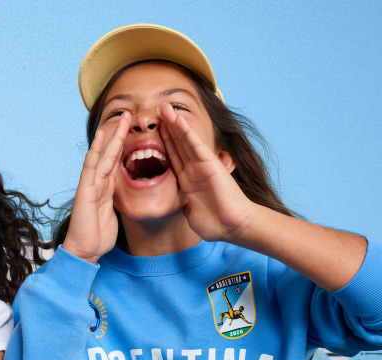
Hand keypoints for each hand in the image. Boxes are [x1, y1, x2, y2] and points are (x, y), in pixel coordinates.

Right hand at [63, 112, 129, 262]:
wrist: (85, 251)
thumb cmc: (98, 237)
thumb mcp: (115, 216)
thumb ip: (118, 203)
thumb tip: (127, 198)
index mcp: (106, 189)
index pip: (116, 162)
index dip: (124, 146)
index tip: (134, 132)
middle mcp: (98, 183)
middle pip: (110, 154)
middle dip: (119, 135)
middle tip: (128, 116)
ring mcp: (91, 185)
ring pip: (103, 156)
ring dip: (111, 137)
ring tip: (120, 119)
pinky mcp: (85, 190)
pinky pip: (90, 167)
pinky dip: (95, 151)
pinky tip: (100, 137)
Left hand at [160, 104, 255, 242]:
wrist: (232, 226)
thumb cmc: (215, 224)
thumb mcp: (192, 213)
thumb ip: (185, 205)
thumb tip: (180, 205)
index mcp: (187, 183)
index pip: (172, 159)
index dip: (163, 145)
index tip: (153, 133)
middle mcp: (193, 171)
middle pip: (177, 145)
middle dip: (167, 128)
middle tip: (157, 111)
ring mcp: (201, 166)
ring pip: (184, 141)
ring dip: (174, 124)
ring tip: (164, 108)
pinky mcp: (209, 164)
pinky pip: (195, 145)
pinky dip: (187, 132)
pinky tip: (178, 119)